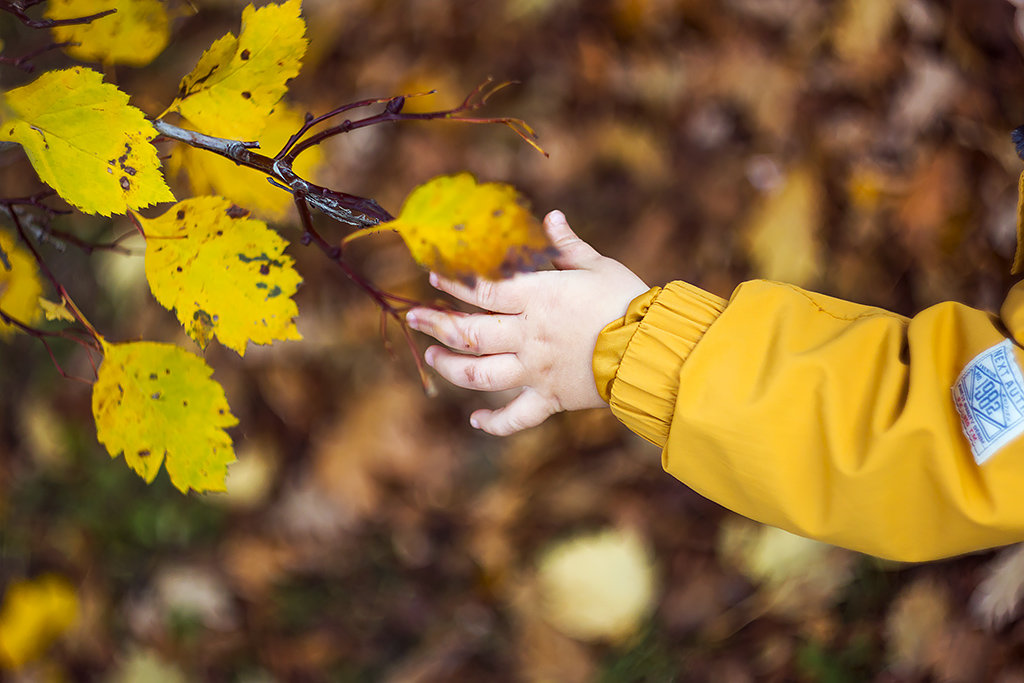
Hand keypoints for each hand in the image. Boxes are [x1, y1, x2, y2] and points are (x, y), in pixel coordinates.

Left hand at [405, 210, 648, 434]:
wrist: (652, 349)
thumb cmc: (628, 301)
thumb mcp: (598, 266)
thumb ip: (568, 246)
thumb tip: (552, 217)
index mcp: (537, 299)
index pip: (483, 291)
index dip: (454, 284)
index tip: (433, 278)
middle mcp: (527, 336)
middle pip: (470, 333)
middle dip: (436, 324)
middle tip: (414, 318)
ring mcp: (535, 370)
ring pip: (480, 375)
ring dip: (451, 367)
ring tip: (434, 357)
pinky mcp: (550, 399)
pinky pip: (516, 417)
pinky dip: (494, 423)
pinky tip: (476, 420)